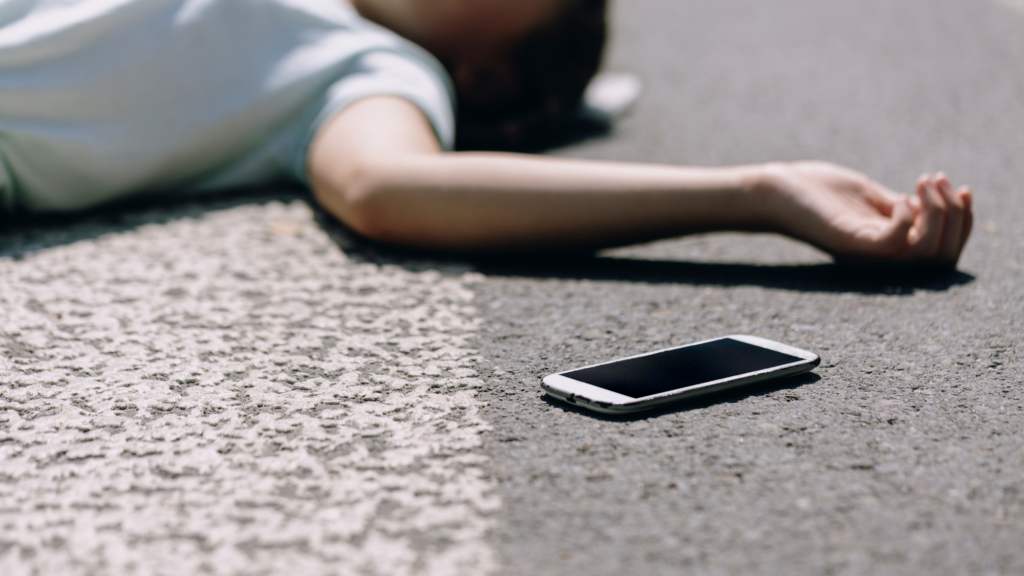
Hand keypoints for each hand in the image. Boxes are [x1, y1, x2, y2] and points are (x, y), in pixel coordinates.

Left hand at [759, 161, 972, 264]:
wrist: (773, 190)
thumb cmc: (817, 192)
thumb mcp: (870, 197)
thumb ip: (900, 206)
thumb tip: (936, 206)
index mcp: (888, 246)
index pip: (942, 252)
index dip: (963, 223)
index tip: (960, 188)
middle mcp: (878, 257)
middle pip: (942, 257)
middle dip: (955, 216)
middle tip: (936, 180)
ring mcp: (863, 251)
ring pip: (924, 253)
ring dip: (937, 213)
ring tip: (921, 182)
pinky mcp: (846, 240)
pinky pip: (891, 246)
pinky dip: (908, 221)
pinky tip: (902, 197)